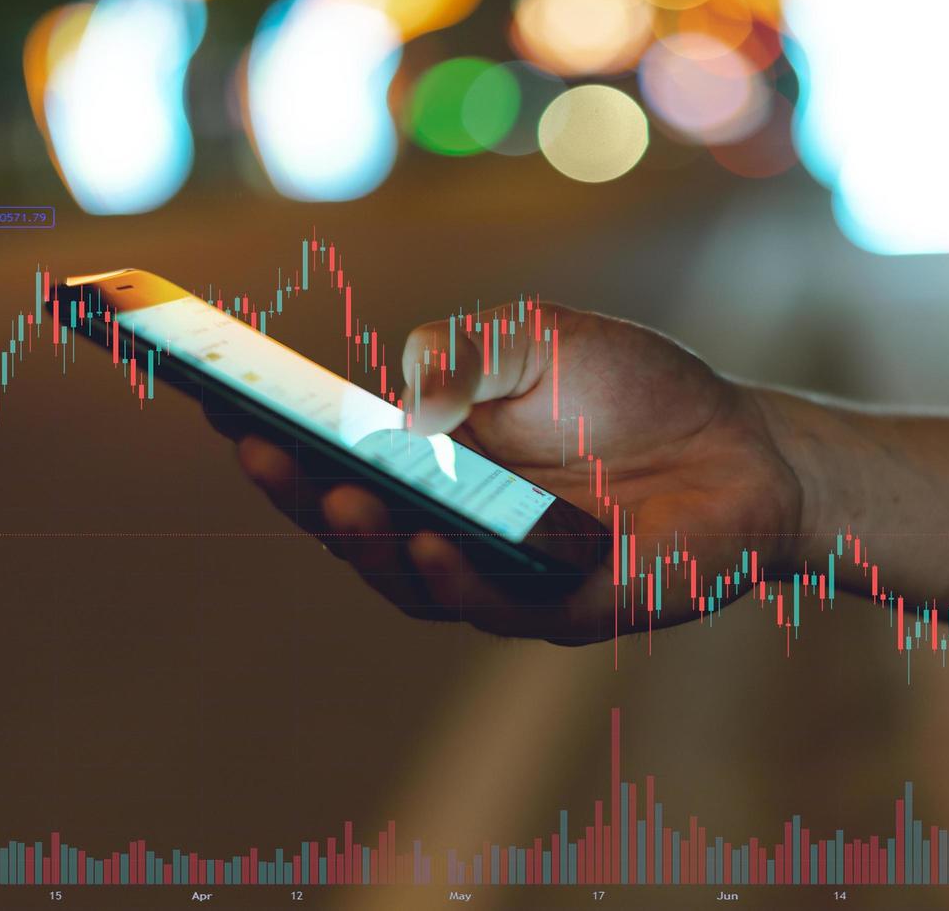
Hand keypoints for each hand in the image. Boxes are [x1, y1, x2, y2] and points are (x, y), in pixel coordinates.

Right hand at [219, 304, 803, 643]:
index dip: (270, 427)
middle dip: (296, 487)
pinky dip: (455, 575)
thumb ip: (465, 350)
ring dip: (365, 540)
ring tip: (342, 495)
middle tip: (256, 442)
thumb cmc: (630, 387)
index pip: (330, 452)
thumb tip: (400, 400)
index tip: (210, 388)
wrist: (737, 443)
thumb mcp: (537, 337)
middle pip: (349, 523)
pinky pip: (492, 605)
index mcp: (430, 457)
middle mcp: (447, 522)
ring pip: (405, 576)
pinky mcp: (560, 611)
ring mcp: (497, 573)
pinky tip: (432, 541)